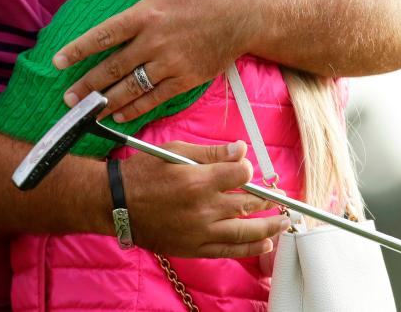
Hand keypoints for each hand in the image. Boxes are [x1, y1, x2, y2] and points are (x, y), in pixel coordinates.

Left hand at [55, 0, 253, 121]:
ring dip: (106, 103)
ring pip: (131, 89)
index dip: (78, 50)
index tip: (57, 62)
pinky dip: (135, 109)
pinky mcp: (186, 79)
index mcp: (145, 14)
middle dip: (86, 86)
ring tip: (87, 113)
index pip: (103, 35)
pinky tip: (119, 116)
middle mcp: (154, 42)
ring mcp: (170, 63)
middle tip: (67, 98)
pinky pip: (155, 99)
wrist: (244, 14)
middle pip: (112, 68)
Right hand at [120, 139, 287, 257]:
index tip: (245, 169)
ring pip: (246, 232)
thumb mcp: (175, 151)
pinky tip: (265, 244)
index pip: (241, 175)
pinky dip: (250, 249)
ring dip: (269, 227)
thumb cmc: (144, 173)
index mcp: (198, 180)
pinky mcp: (195, 248)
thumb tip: (241, 150)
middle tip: (281, 197)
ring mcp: (201, 231)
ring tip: (283, 221)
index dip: (247, 170)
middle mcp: (204, 208)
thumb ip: (211, 152)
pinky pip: (230, 251)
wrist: (117, 204)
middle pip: (249, 204)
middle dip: (268, 200)